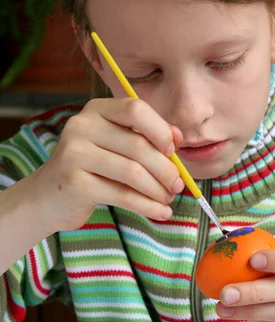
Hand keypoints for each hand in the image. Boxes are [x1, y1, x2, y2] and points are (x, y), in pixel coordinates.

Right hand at [33, 98, 184, 232]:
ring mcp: (75, 154)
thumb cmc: (91, 170)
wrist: (47, 197)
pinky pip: (122, 195)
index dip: (161, 130)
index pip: (136, 109)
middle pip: (138, 145)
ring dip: (158, 190)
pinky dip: (147, 206)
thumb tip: (179, 138)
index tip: (174, 151)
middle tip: (178, 186)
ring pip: (133, 172)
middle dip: (166, 169)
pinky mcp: (74, 183)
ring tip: (168, 200)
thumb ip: (146, 137)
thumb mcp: (116, 146)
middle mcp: (82, 126)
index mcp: (96, 110)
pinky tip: (160, 213)